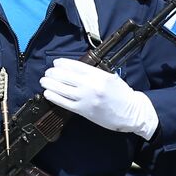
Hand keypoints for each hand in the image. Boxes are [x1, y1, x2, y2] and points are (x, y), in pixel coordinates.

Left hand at [40, 59, 159, 138]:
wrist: (131, 112)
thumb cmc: (121, 94)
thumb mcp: (109, 77)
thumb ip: (92, 73)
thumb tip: (72, 69)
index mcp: (99, 75)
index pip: (75, 65)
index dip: (62, 63)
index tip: (56, 63)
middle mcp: (91, 85)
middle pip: (65, 76)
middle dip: (52, 73)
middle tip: (48, 72)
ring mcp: (86, 99)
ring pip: (61, 89)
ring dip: (49, 83)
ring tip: (44, 81)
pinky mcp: (83, 110)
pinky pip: (63, 102)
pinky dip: (53, 96)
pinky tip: (47, 93)